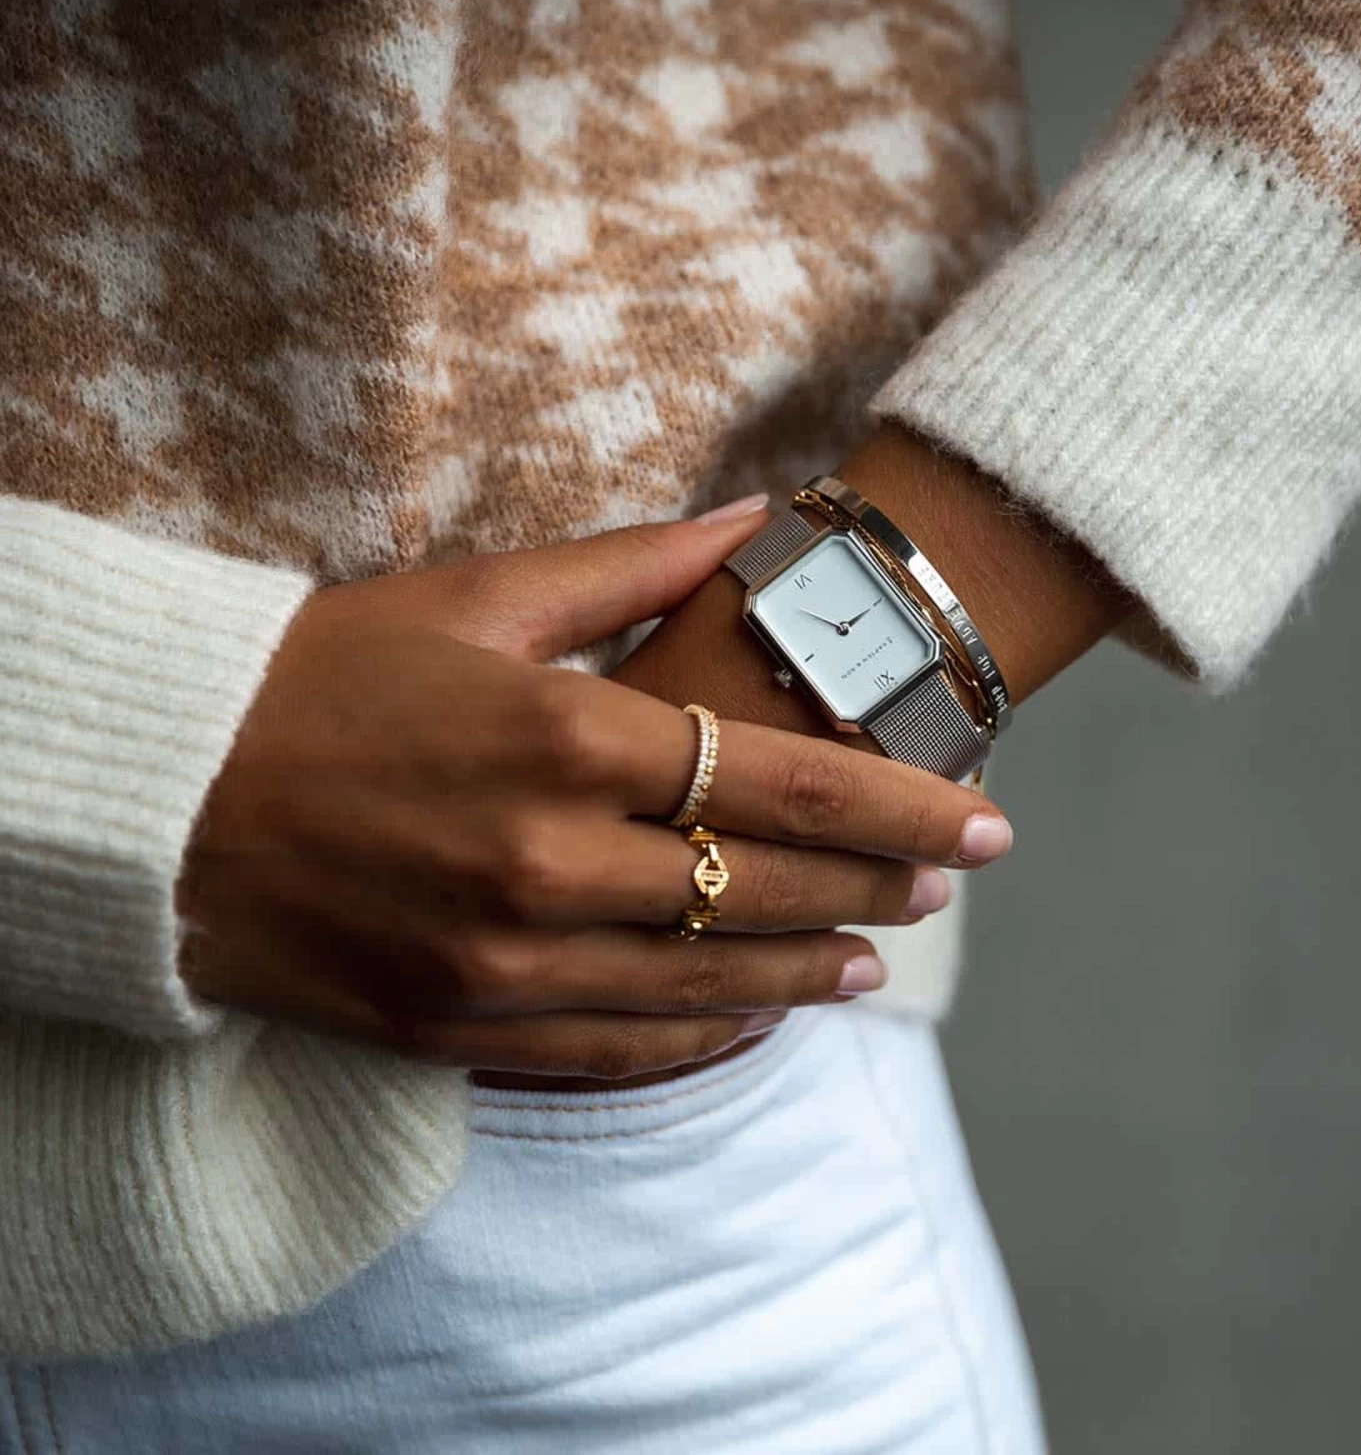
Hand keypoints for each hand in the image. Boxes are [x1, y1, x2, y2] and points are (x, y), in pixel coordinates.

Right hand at [177, 502, 1013, 1079]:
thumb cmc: (316, 673)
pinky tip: (754, 1026)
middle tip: (952, 881)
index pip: (785, 783)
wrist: (158, 797)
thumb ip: (630, 564)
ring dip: (806, 971)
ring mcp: (503, 963)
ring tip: (873, 961)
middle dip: (878, 886)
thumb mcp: (472, 593)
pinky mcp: (456, 1026)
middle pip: (765, 888)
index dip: (903, 806)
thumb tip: (755, 520)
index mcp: (564, 739)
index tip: (986, 820)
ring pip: (705, 985)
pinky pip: (614, 1055)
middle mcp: (549, 863)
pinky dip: (699, 1043)